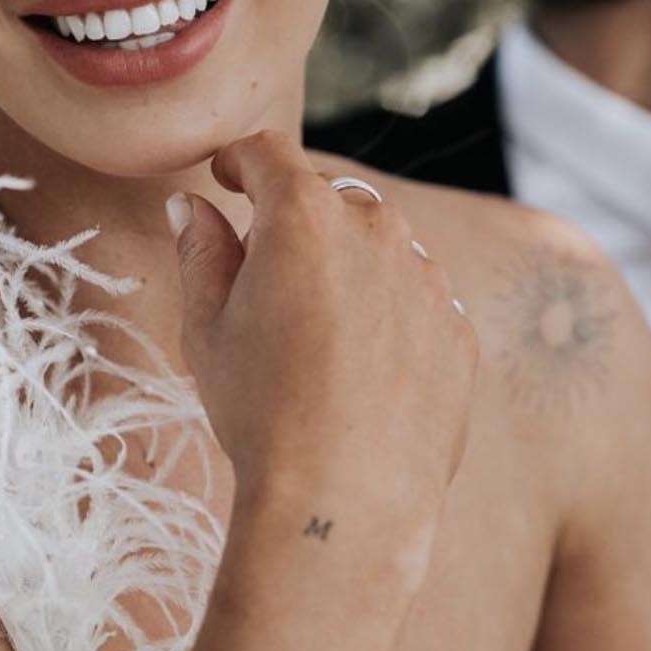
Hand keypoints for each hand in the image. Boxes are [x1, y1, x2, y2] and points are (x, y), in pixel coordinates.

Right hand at [168, 129, 475, 586]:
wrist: (345, 498)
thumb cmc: (260, 410)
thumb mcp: (207, 328)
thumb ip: (200, 252)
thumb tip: (191, 207)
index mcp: (303, 216)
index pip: (268, 153)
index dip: (239, 160)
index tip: (226, 177)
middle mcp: (376, 229)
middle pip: (329, 198)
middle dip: (295, 220)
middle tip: (265, 270)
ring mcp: (428, 278)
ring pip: (381, 246)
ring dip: (348, 265)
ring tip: (315, 331)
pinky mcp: (459, 328)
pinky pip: (417, 299)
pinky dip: (389, 312)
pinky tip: (360, 367)